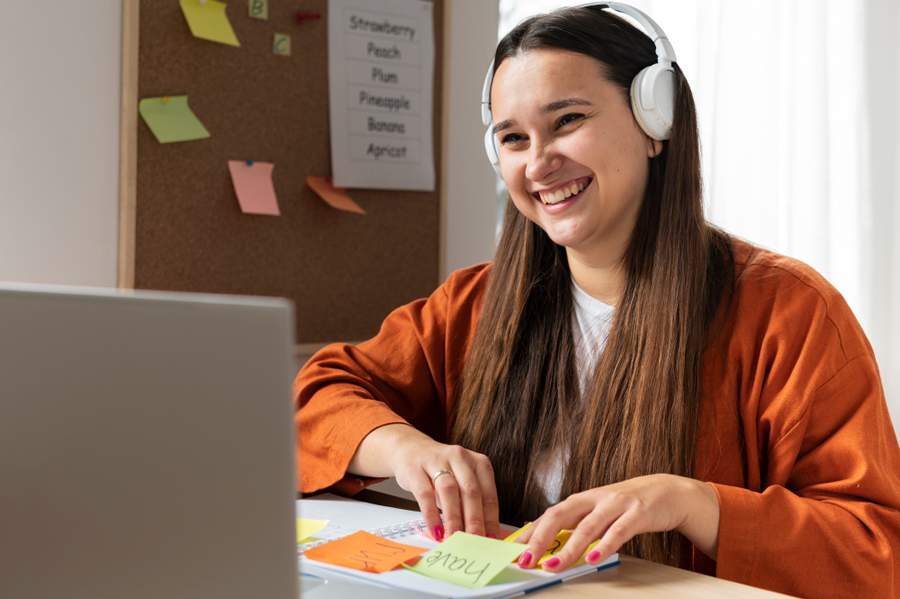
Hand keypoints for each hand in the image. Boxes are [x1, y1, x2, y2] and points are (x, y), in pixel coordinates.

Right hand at [350, 424, 500, 540]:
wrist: (410, 449)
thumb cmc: (441, 470)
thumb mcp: (461, 481)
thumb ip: (471, 503)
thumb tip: (482, 534)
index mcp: (477, 462)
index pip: (488, 494)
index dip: (490, 519)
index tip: (490, 540)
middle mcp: (459, 458)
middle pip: (470, 491)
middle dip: (474, 520)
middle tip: (475, 542)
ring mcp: (436, 461)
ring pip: (449, 490)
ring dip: (453, 517)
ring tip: (455, 538)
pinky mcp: (415, 468)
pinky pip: (425, 493)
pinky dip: (431, 515)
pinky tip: (435, 530)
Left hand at [514, 474, 718, 570]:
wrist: (668, 491)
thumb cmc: (628, 505)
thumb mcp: (599, 513)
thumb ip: (577, 527)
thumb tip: (548, 544)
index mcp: (581, 499)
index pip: (549, 515)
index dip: (529, 533)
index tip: (513, 551)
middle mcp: (595, 498)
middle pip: (560, 516)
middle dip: (540, 539)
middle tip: (525, 560)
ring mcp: (616, 504)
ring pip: (587, 527)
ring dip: (568, 548)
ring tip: (553, 566)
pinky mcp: (637, 513)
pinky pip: (618, 531)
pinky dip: (605, 545)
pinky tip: (594, 558)